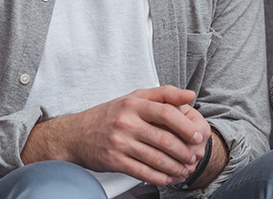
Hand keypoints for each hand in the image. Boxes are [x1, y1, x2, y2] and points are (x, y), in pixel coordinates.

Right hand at [21, 85, 210, 185]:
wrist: (74, 135)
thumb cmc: (110, 114)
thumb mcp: (134, 97)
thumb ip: (164, 94)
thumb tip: (192, 95)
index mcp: (134, 103)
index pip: (167, 113)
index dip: (186, 126)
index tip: (197, 136)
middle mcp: (126, 122)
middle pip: (164, 139)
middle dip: (184, 151)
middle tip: (195, 157)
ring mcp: (119, 142)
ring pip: (155, 158)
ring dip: (175, 166)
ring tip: (185, 169)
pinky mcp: (114, 161)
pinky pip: (142, 171)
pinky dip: (159, 177)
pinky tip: (168, 178)